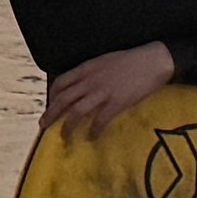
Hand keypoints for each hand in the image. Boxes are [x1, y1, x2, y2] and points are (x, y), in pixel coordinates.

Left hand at [42, 41, 180, 137]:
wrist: (153, 60)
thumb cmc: (131, 60)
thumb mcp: (104, 61)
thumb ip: (90, 72)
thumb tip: (81, 85)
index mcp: (86, 69)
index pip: (61, 83)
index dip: (52, 96)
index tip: (50, 105)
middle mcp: (90, 81)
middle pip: (63, 100)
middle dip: (51, 114)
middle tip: (43, 126)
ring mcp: (102, 93)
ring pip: (76, 112)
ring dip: (67, 127)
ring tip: (64, 137)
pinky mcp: (116, 103)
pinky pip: (99, 120)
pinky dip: (93, 131)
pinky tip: (92, 138)